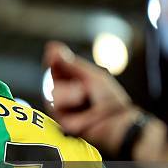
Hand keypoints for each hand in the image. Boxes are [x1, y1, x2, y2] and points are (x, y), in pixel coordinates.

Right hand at [44, 41, 138, 155]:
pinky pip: (54, 103)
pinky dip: (68, 100)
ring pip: (51, 91)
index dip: (53, 59)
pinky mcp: (60, 119)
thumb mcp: (91, 75)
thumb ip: (70, 64)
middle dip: (60, 74)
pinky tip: (80, 100)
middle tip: (75, 75)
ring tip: (82, 93)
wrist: (117, 120)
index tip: (52, 51)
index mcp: (72, 81)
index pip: (55, 67)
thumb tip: (52, 48)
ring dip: (68, 90)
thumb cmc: (110, 100)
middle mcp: (65, 93)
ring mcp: (62, 107)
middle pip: (50, 77)